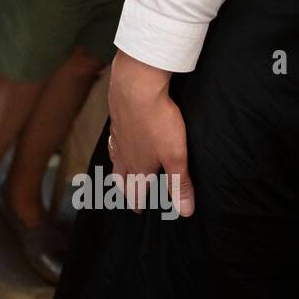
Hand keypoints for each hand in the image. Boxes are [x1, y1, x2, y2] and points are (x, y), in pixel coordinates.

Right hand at [107, 50, 194, 216]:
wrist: (135, 86)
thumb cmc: (157, 121)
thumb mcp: (176, 155)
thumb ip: (179, 183)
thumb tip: (184, 211)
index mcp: (139, 166)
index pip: (136, 191)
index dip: (138, 203)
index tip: (139, 212)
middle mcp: (125, 154)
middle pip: (122, 178)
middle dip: (125, 190)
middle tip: (128, 197)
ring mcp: (119, 137)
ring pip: (115, 159)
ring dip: (117, 170)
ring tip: (119, 174)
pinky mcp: (116, 120)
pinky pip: (113, 139)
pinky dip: (115, 146)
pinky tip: (118, 140)